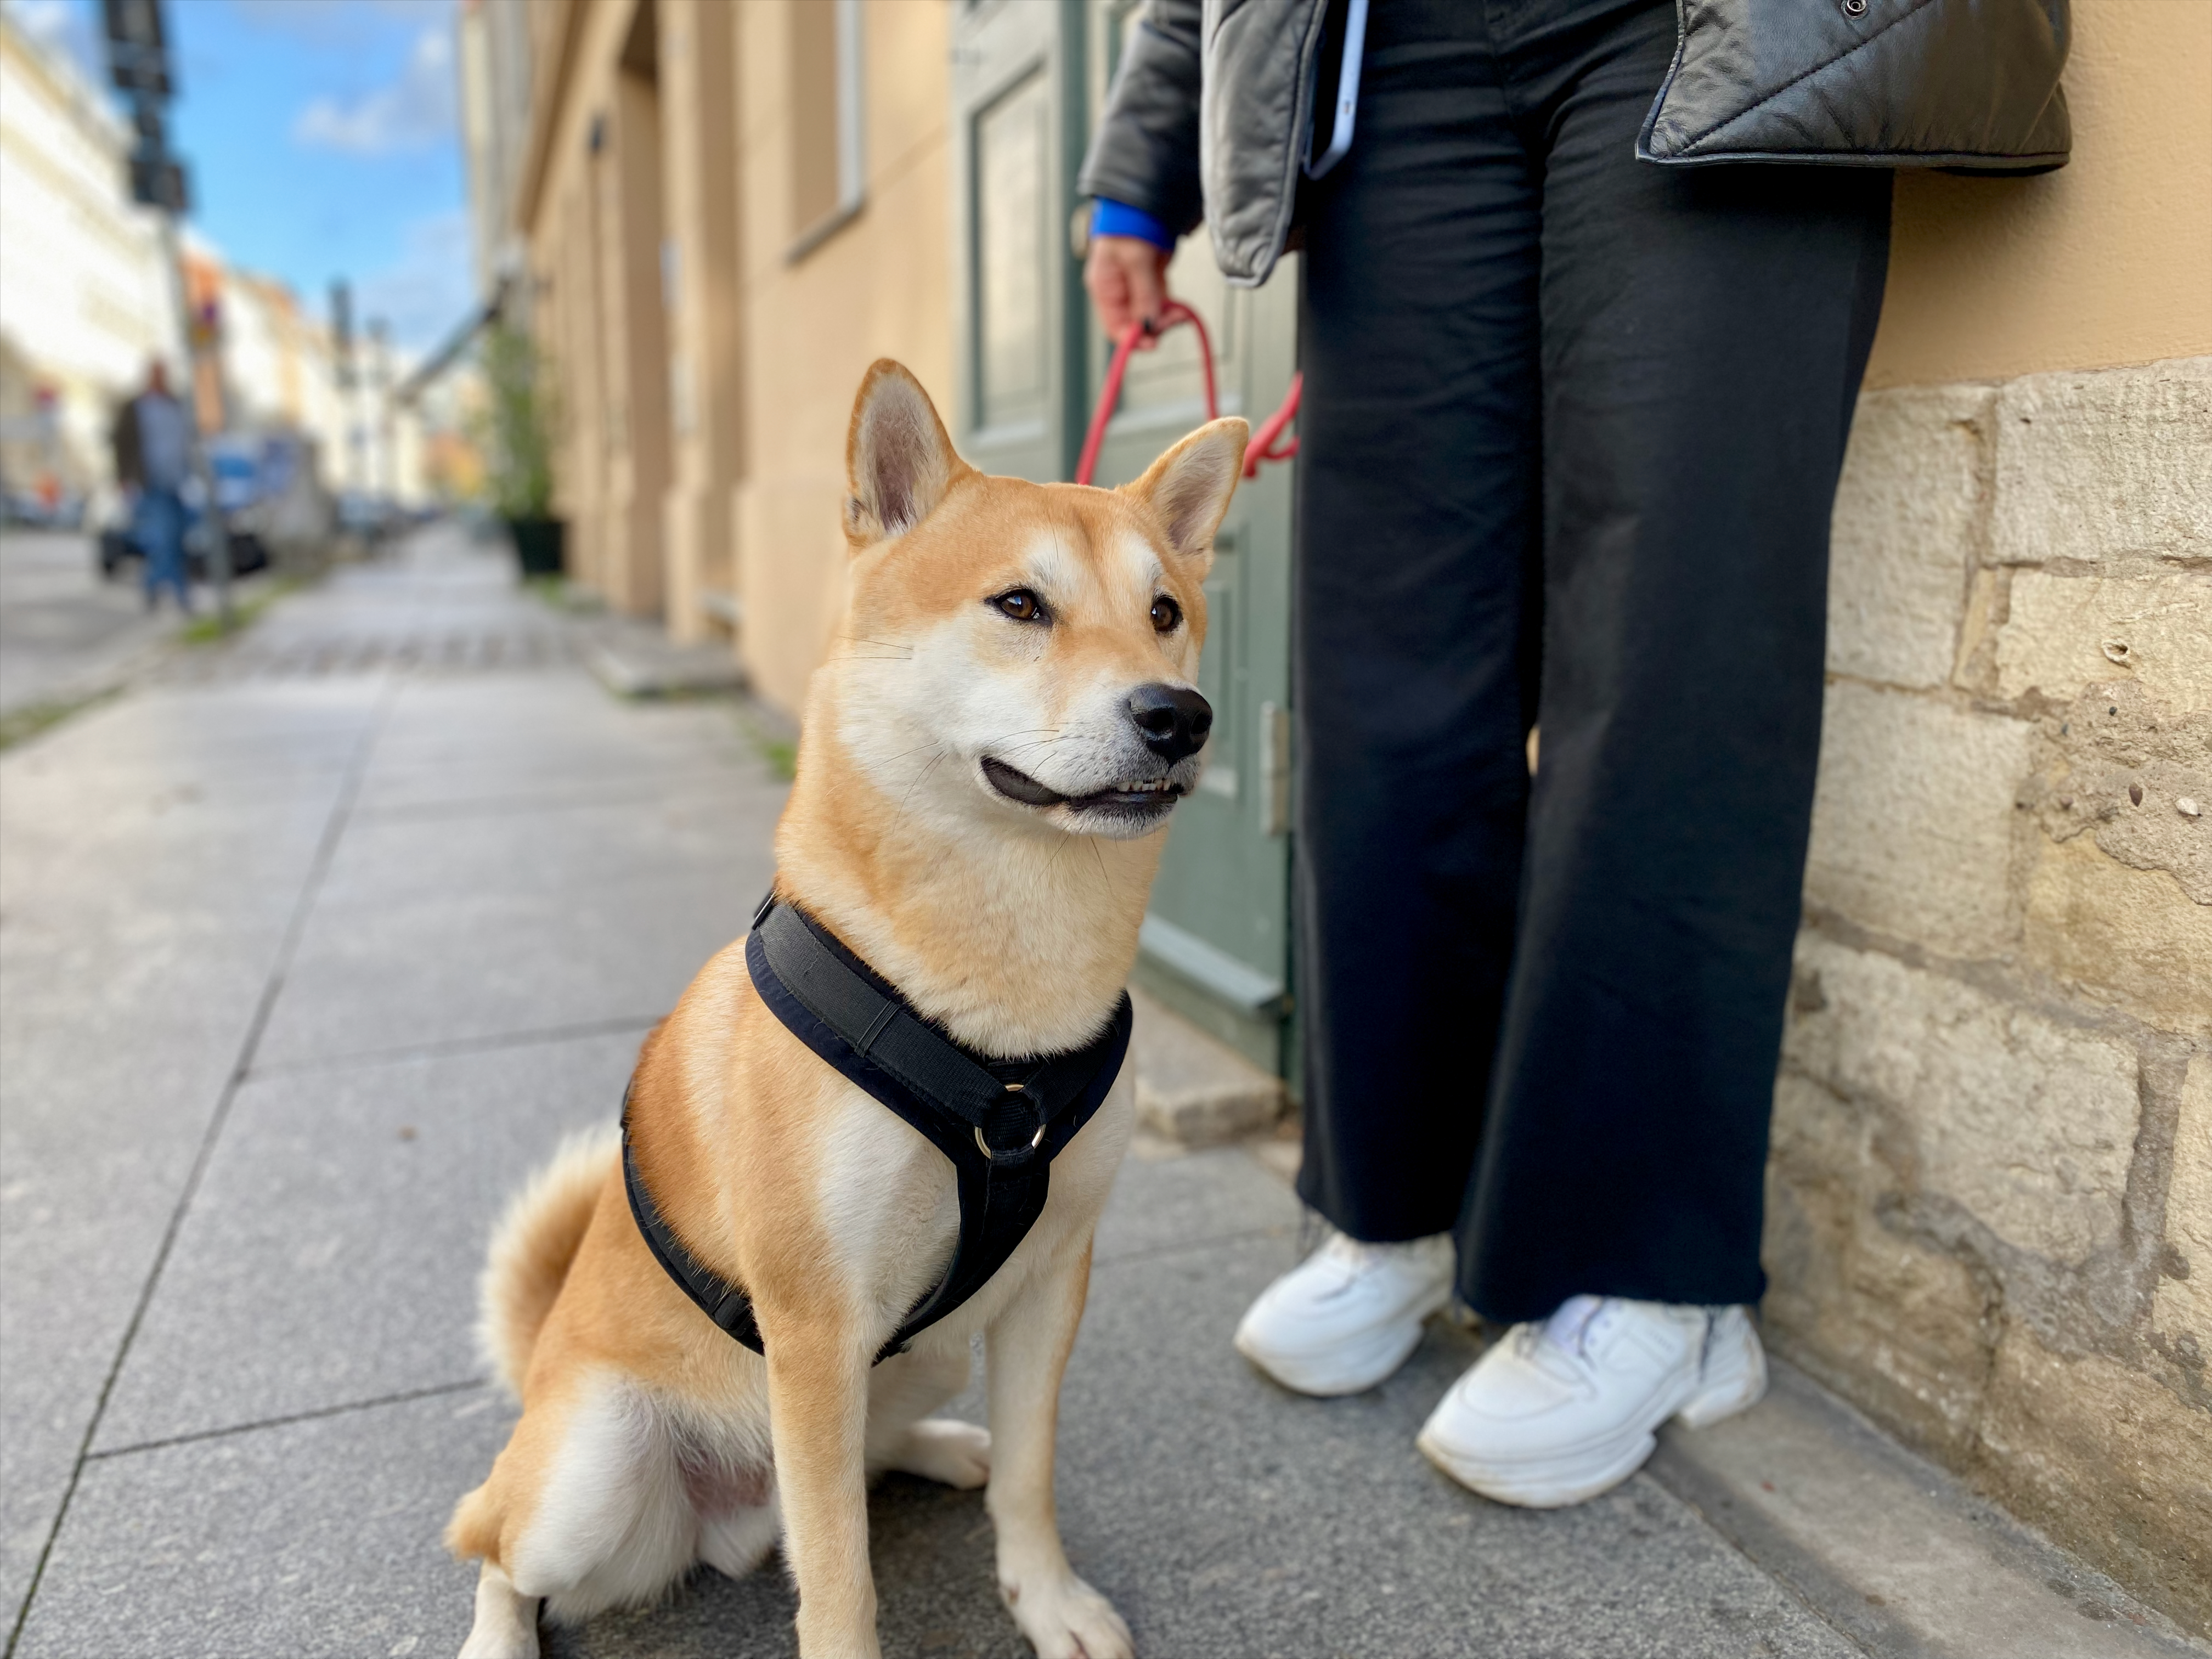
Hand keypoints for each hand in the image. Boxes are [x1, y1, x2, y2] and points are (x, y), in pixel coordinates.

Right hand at [1084, 235, 1172, 351]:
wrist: (1144, 199)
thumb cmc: (1131, 224)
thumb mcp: (1136, 259)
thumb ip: (1143, 294)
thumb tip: (1148, 326)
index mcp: (1104, 287)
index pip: (1114, 326)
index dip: (1132, 340)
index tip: (1153, 344)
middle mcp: (1118, 292)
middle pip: (1134, 324)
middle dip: (1155, 326)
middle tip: (1177, 319)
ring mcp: (1134, 287)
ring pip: (1150, 316)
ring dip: (1166, 319)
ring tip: (1182, 313)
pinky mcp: (1150, 280)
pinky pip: (1160, 304)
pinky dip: (1170, 309)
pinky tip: (1181, 308)